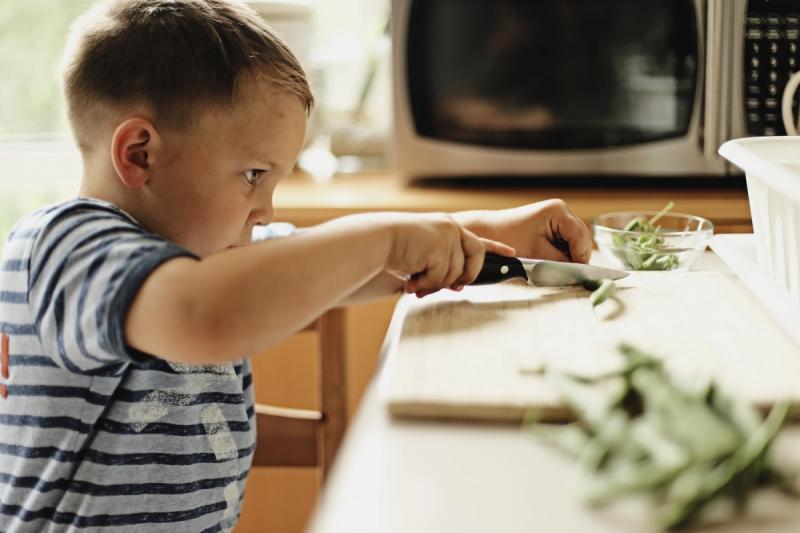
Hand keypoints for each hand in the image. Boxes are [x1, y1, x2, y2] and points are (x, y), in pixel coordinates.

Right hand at [384, 212, 515, 296]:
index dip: (496, 248)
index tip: (512, 254)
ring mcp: (447, 236)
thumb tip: (458, 286)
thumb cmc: (395, 249)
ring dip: (436, 283)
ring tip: (416, 283)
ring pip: (456, 272)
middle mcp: (451, 228)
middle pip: (476, 256)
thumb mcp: (425, 257)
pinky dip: (427, 283)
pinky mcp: (440, 247)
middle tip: (455, 287)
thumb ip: (444, 267)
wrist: (377, 241)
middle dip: (468, 275)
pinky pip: (442, 276)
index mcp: (448, 227)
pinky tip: (412, 281)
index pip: (478, 239)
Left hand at [456, 199, 591, 263]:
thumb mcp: (536, 254)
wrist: (488, 232)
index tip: (574, 274)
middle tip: (566, 273)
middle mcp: (561, 211)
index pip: (581, 237)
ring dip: (569, 256)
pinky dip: (563, 253)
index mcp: (558, 211)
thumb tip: (578, 272)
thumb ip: (560, 262)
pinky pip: (566, 242)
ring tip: (556, 267)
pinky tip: (551, 260)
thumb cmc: (507, 239)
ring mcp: (558, 217)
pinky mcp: (552, 225)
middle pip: (582, 239)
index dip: (579, 257)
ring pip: (576, 242)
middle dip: (576, 257)